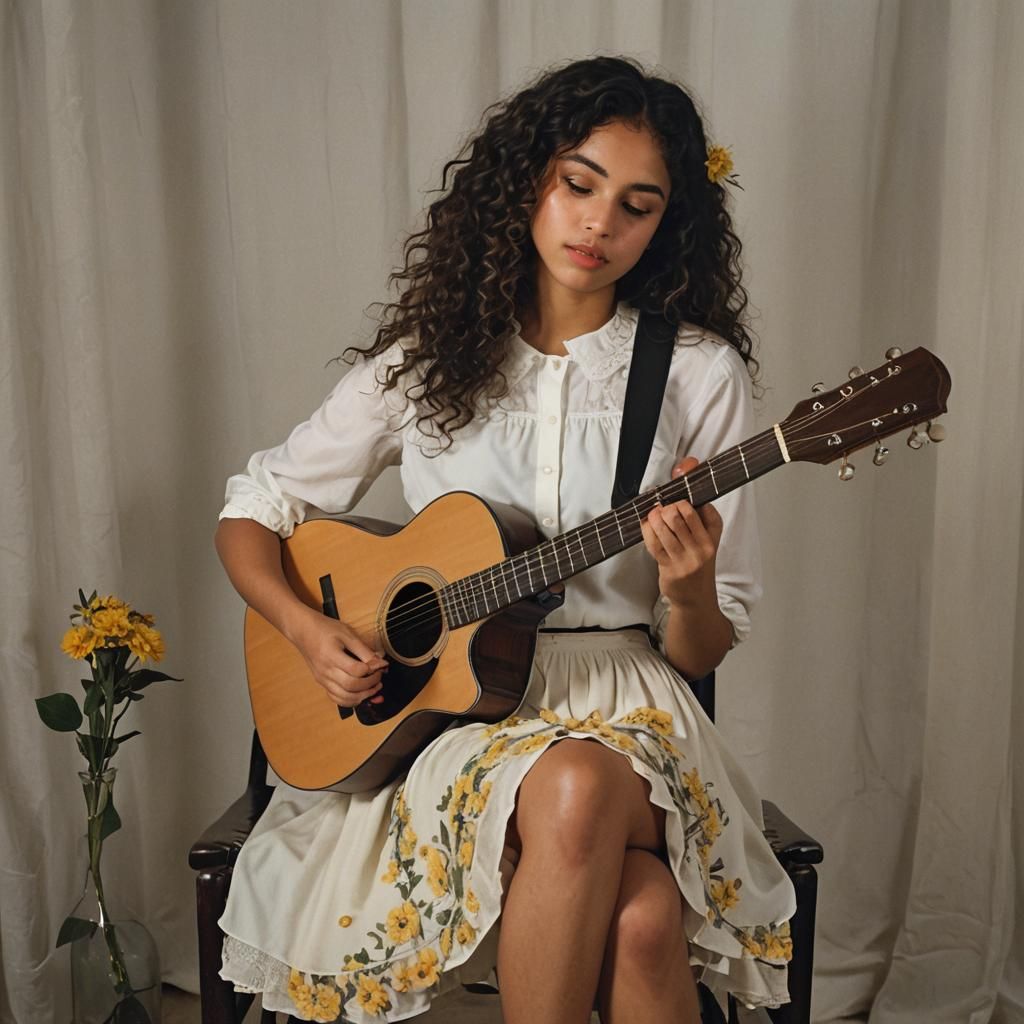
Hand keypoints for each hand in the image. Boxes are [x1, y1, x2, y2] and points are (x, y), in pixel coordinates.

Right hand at [293, 611, 387, 707]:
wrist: (303, 631)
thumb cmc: (325, 629)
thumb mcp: (347, 634)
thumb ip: (364, 650)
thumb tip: (381, 663)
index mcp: (331, 655)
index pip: (356, 670)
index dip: (372, 669)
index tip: (382, 664)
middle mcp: (325, 671)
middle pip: (351, 686)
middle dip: (370, 684)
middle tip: (380, 676)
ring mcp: (322, 679)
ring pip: (344, 697)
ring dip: (363, 696)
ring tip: (374, 688)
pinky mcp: (322, 683)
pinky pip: (336, 699)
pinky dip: (351, 700)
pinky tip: (361, 694)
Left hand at [640, 456, 722, 608]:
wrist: (696, 598)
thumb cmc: (697, 561)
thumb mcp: (704, 536)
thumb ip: (697, 508)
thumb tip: (687, 466)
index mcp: (713, 534)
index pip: (702, 507)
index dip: (687, 490)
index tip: (680, 479)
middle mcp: (703, 546)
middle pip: (679, 512)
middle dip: (666, 505)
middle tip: (662, 507)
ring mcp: (686, 558)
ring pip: (664, 525)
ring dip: (654, 516)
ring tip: (654, 515)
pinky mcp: (670, 568)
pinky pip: (653, 542)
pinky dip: (647, 530)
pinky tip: (647, 526)